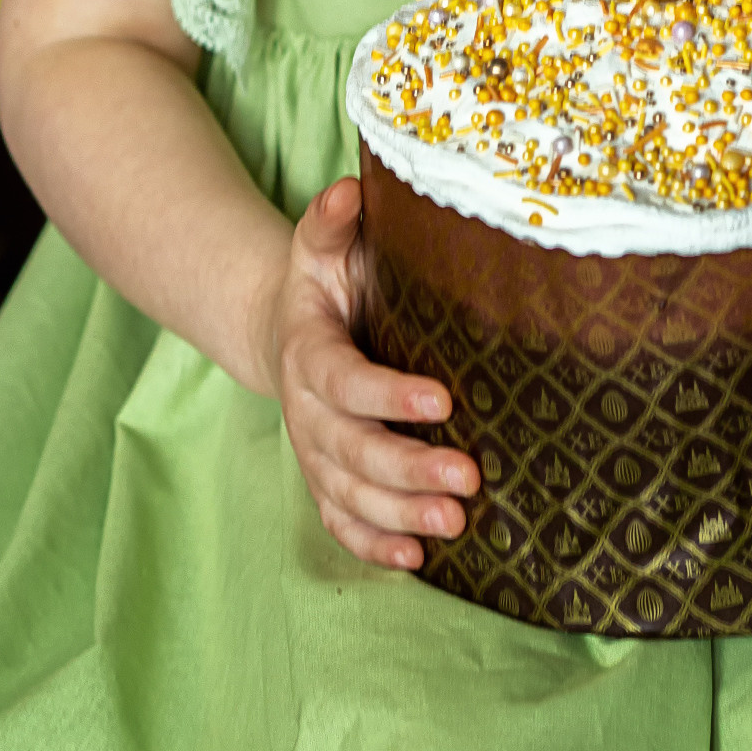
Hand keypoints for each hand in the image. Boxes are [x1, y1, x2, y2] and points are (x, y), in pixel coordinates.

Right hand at [263, 175, 480, 570]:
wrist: (283, 328)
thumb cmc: (324, 281)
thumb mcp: (322, 244)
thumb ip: (332, 220)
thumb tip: (347, 191)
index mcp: (308, 350)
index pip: (343, 380)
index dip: (388, 394)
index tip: (443, 399)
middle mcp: (305, 410)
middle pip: (349, 450)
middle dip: (407, 468)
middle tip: (467, 479)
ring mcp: (313, 451)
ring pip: (348, 494)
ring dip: (400, 513)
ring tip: (455, 523)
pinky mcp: (325, 479)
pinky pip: (340, 520)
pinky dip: (372, 543)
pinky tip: (414, 559)